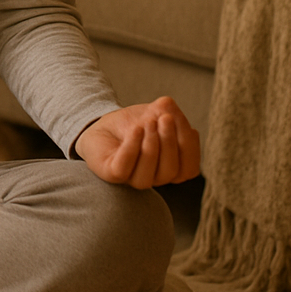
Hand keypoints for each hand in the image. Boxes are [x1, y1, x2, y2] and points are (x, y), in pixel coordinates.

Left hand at [74, 96, 199, 188]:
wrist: (102, 124)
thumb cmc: (134, 123)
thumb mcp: (158, 112)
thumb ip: (172, 113)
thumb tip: (171, 114)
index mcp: (170, 168)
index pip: (189, 170)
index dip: (189, 147)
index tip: (178, 120)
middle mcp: (153, 178)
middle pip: (170, 172)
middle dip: (170, 143)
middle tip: (165, 118)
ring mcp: (131, 178)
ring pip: (147, 176)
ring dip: (151, 146)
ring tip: (148, 121)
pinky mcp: (111, 173)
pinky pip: (124, 167)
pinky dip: (132, 147)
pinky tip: (136, 130)